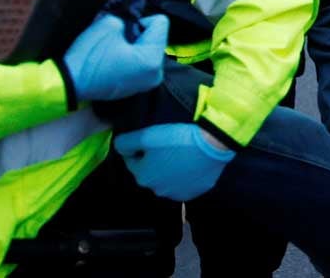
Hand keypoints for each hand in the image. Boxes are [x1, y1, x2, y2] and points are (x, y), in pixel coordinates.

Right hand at [61, 13, 167, 102]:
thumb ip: (129, 18)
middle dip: (140, 34)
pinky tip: (114, 60)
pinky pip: (142, 64)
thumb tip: (134, 23)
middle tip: (117, 39)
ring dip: (135, 46)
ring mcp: (147, 84)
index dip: (141, 20)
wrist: (70, 82)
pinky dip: (131, 58)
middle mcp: (156, 74)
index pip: (161, 23)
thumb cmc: (90, 55)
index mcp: (153, 60)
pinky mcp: (137, 88)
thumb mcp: (110, 24)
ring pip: (149, 50)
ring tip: (114, 50)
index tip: (123, 28)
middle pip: (157, 38)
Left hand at [115, 123, 235, 200]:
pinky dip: (184, 174)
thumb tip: (118, 146)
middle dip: (153, 160)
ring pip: (166, 178)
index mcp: (143, 177)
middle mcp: (157, 190)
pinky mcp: (194, 192)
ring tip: (179, 152)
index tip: (149, 139)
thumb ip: (126, 142)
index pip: (131, 162)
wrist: (211, 145)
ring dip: (168, 168)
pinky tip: (190, 162)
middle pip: (149, 171)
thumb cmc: (177, 140)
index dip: (137, 148)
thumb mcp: (147, 136)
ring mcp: (177, 193)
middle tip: (166, 144)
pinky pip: (183, 182)